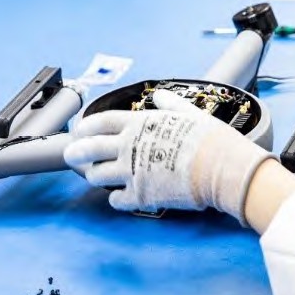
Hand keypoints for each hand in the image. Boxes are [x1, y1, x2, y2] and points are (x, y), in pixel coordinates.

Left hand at [63, 90, 272, 221]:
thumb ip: (170, 104)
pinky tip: (119, 196)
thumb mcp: (189, 112)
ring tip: (97, 176)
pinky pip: (116, 200)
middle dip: (75, 152)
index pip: (101, 121)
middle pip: (89, 148)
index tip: (79, 130)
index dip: (85, 126)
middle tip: (70, 156)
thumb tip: (159, 95)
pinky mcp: (140, 196)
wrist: (223, 168)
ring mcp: (132, 172)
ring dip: (95, 176)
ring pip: (98, 176)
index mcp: (140, 124)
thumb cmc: (210, 139)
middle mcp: (130, 146)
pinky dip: (115, 199)